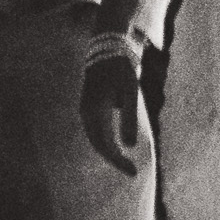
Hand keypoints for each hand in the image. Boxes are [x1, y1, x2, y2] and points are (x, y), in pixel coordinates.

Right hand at [81, 50, 143, 176]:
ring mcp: (86, 108)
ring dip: (108, 152)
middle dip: (114, 160)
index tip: (134, 172)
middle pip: (97, 144)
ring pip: (95, 138)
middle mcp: (86, 112)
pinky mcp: (89, 105)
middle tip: (132, 172)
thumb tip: (130, 146)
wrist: (106, 46)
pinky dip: (105, 141)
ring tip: (124, 162)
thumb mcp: (130, 90)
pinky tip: (116, 145)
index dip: (118, 161)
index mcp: (95, 111)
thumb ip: (129, 117)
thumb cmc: (121, 67)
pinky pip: (95, 130)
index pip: (105, 145)